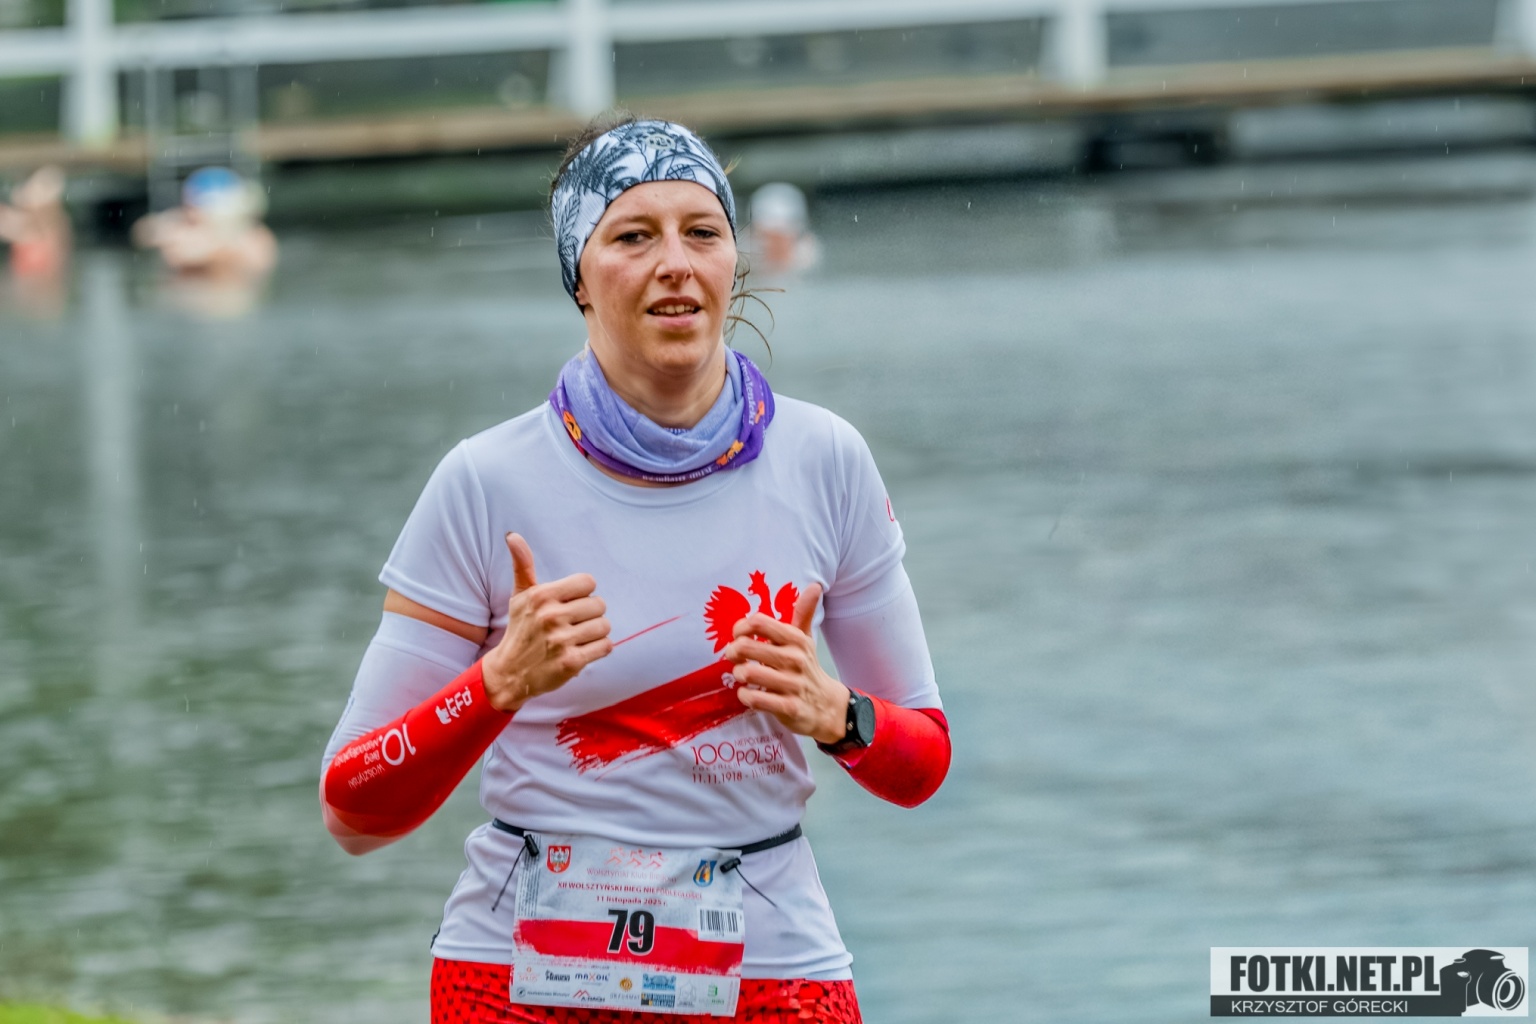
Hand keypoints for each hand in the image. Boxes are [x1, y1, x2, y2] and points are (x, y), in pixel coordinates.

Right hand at [481, 533, 612, 711]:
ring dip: (596, 633)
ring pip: (604, 626)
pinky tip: (582, 651)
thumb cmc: (520, 630)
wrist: (509, 673)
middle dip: (590, 615)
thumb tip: (513, 535)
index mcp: (541, 596)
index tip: (570, 603)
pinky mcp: (571, 662)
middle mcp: (550, 616)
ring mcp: (561, 640)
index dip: (583, 593)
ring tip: (578, 637)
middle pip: (599, 605)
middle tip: (573, 624)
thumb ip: (522, 565)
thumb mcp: (519, 597)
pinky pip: (605, 646)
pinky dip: (598, 649)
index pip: (588, 582)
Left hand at [722, 583, 849, 744]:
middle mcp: (794, 659)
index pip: (759, 623)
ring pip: (748, 673)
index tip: (738, 636)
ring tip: (742, 675)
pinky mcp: (788, 707)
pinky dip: (745, 696)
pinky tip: (748, 693)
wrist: (826, 705)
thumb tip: (815, 586)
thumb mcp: (805, 640)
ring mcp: (792, 684)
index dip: (740, 627)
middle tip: (733, 656)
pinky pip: (754, 698)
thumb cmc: (806, 669)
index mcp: (795, 639)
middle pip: (746, 647)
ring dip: (738, 674)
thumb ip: (803, 614)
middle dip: (732, 652)